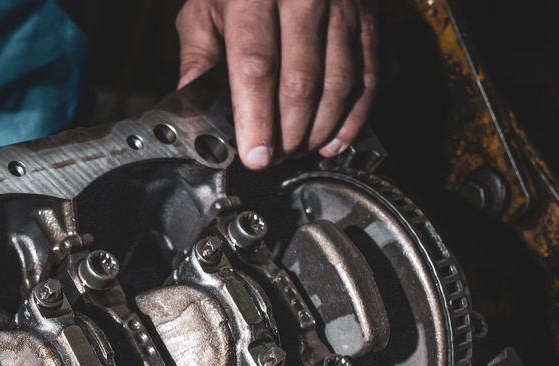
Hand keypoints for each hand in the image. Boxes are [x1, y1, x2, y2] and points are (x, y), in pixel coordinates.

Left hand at [176, 0, 378, 167]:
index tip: (255, 153)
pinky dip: (354, 115)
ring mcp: (341, 7)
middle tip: (274, 156)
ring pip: (338, 82)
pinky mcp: (367, 18)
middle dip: (288, 132)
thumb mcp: (206, 5)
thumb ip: (198, 54)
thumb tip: (190, 103)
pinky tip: (334, 139)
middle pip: (301, 81)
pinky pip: (368, 74)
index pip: (257, 65)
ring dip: (320, 128)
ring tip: (299, 150)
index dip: (256, 116)